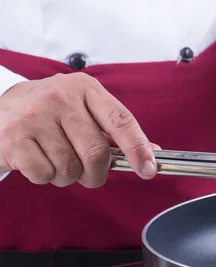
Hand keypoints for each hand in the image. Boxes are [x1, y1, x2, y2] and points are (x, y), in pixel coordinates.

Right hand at [0, 73, 157, 187]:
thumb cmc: (48, 114)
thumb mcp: (82, 110)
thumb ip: (114, 131)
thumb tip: (152, 153)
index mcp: (85, 89)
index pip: (121, 120)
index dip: (138, 148)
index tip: (149, 170)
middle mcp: (61, 98)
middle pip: (96, 152)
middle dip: (97, 173)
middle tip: (90, 175)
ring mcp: (35, 117)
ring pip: (70, 168)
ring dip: (68, 176)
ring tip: (56, 161)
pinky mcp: (13, 138)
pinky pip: (44, 174)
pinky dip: (45, 177)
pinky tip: (37, 160)